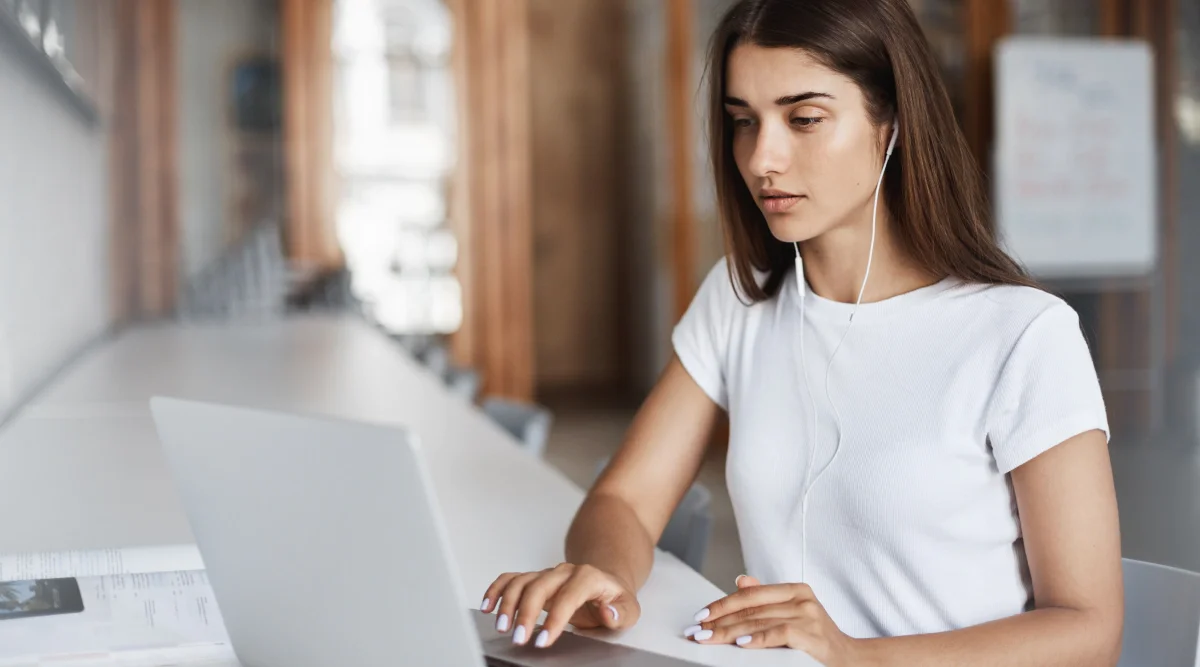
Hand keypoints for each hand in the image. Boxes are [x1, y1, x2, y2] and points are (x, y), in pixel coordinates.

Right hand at [479, 563, 639, 647]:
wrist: (605, 581)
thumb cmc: (614, 598)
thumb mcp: (629, 608)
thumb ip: (621, 612)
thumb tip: (608, 612)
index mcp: (588, 577)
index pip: (568, 596)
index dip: (555, 618)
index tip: (543, 640)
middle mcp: (564, 572)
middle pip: (539, 586)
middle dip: (525, 613)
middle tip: (518, 638)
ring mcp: (547, 573)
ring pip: (521, 581)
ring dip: (507, 603)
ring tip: (502, 627)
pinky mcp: (534, 578)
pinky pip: (511, 579)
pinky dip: (496, 590)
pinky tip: (488, 606)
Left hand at [684, 575, 860, 665]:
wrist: (852, 661)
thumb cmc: (819, 641)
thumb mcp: (794, 613)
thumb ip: (767, 598)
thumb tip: (740, 581)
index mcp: (796, 590)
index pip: (750, 594)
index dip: (722, 604)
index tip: (701, 615)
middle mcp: (802, 599)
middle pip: (751, 608)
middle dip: (719, 620)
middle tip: (697, 630)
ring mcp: (809, 615)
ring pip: (759, 621)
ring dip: (729, 632)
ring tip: (709, 638)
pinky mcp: (812, 635)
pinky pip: (779, 633)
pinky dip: (758, 639)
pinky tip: (740, 644)